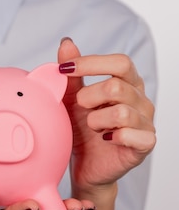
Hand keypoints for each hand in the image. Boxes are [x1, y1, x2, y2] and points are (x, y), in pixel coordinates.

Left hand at [57, 38, 155, 195]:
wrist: (84, 166)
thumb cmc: (81, 130)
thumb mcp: (71, 100)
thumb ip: (72, 75)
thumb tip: (66, 43)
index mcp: (126, 84)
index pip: (120, 62)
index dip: (91, 63)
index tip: (63, 69)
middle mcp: (140, 100)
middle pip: (117, 86)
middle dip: (88, 97)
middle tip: (80, 108)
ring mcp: (145, 122)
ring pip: (121, 112)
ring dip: (96, 120)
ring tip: (92, 127)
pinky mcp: (145, 144)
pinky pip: (134, 134)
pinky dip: (113, 136)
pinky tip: (105, 139)